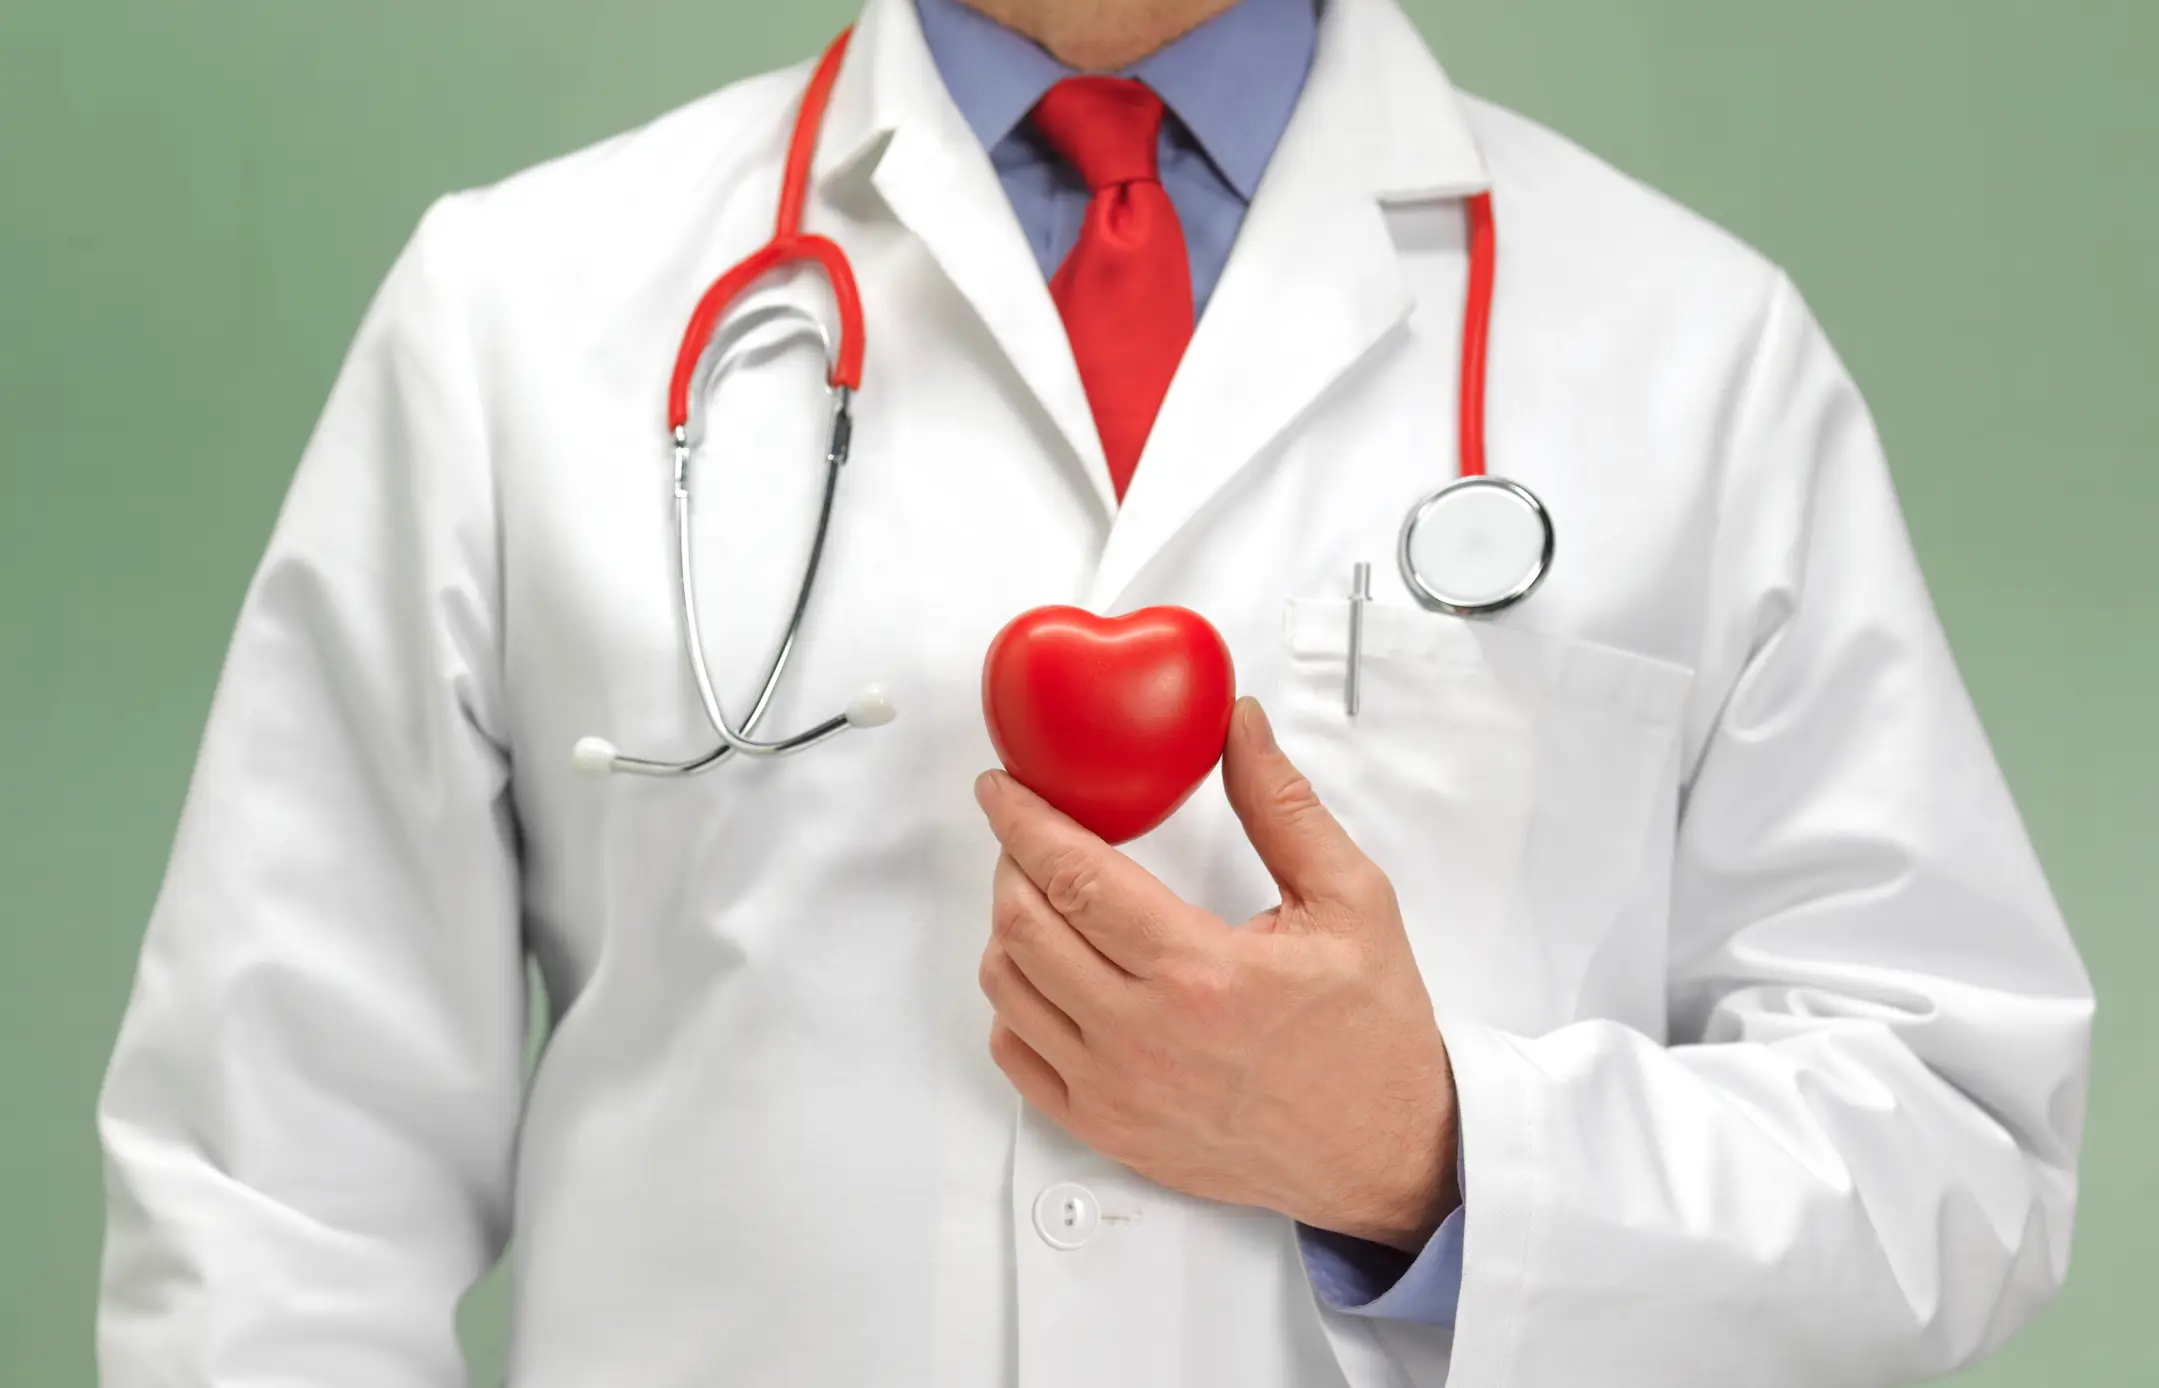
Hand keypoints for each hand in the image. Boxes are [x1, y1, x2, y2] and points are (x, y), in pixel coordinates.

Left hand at [975, 697, 1459, 1251]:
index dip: (1023, 819)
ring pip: (1006, 989)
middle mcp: (1146, 1038)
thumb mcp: (1352, 902)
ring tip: (1044, 897)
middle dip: (1011, 861)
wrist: (1384, 1152)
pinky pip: (1016, 1057)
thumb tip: (1240, 726)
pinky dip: (1013, 1004)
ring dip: (1007, 928)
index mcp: (1202, 973)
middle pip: (1022, 926)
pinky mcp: (1109, 1129)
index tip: (1003, 788)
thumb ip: (1282, 806)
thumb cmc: (1371, 1036)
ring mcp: (1118, 1092)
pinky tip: (1049, 974)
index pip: (1074, 875)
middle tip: (1029, 833)